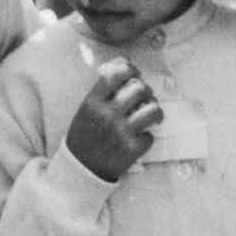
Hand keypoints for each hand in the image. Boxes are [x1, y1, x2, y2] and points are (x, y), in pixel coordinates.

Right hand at [65, 57, 161, 180]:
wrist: (81, 169)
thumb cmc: (85, 136)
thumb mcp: (85, 110)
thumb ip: (102, 91)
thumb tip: (123, 65)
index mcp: (93, 102)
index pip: (116, 73)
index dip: (130, 68)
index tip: (134, 73)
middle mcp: (107, 115)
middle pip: (140, 88)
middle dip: (146, 90)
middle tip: (145, 97)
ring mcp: (121, 133)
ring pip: (153, 109)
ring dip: (155, 110)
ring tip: (151, 115)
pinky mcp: (132, 150)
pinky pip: (150, 135)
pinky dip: (147, 136)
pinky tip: (139, 138)